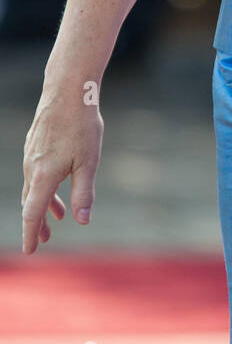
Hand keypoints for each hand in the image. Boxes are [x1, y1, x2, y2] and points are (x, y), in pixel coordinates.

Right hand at [21, 77, 103, 253]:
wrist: (68, 92)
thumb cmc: (81, 126)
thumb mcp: (88, 162)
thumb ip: (84, 193)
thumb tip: (82, 222)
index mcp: (43, 176)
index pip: (32, 213)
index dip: (31, 233)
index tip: (31, 251)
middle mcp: (32, 168)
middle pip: (31, 203)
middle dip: (38, 224)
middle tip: (44, 241)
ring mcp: (32, 155)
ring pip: (34, 188)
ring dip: (44, 205)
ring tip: (57, 218)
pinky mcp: (36, 145)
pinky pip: (36, 174)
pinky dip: (45, 187)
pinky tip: (58, 187)